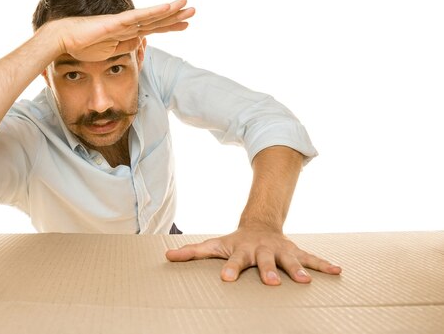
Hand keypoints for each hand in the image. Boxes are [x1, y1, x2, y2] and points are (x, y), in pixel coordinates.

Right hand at [46, 0, 194, 61]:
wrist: (63, 39)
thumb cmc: (83, 45)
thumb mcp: (110, 52)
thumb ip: (126, 46)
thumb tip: (141, 43)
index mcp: (126, 32)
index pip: (153, 28)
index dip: (169, 26)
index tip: (185, 25)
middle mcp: (127, 25)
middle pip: (156, 21)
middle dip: (176, 17)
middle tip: (193, 11)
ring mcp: (123, 22)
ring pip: (151, 17)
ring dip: (170, 11)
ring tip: (187, 5)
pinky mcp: (116, 22)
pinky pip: (139, 16)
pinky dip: (154, 12)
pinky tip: (168, 8)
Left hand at [165, 224, 341, 284]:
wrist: (260, 224)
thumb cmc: (234, 241)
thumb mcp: (214, 245)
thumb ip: (192, 252)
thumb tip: (167, 257)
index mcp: (241, 250)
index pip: (234, 261)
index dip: (230, 269)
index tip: (226, 279)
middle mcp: (262, 250)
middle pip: (265, 262)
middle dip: (269, 271)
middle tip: (271, 282)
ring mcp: (281, 251)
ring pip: (291, 261)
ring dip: (299, 270)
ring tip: (306, 282)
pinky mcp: (295, 252)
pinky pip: (312, 258)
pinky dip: (324, 265)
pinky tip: (339, 271)